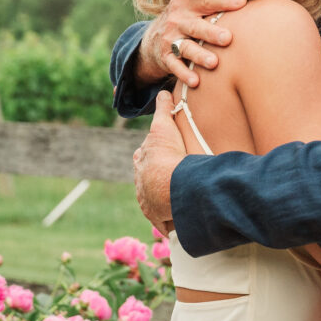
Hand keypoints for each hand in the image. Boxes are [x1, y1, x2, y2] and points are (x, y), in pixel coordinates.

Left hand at [133, 91, 187, 234]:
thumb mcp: (163, 127)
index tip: (162, 154)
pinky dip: (172, 227)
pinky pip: (166, 226)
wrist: (171, 186)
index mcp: (141, 165)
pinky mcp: (161, 222)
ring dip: (164, 204)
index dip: (152, 154)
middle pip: (147, 182)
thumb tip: (162, 92)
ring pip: (156, 204)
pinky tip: (179, 229)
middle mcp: (141, 188)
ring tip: (177, 204)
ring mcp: (150, 206)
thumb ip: (163, 110)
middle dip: (156, 181)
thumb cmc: (166, 156)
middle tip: (171, 178)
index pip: (143, 157)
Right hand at [136, 0, 247, 88]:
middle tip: (227, 38)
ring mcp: (170, 39)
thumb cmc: (188, 20)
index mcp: (188, 4)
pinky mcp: (166, 57)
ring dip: (200, 55)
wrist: (154, 37)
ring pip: (186, 47)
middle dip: (211, 33)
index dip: (224, 1)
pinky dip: (184, 74)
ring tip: (214, 63)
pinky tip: (196, 81)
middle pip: (196, 26)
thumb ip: (216, 4)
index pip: (207, 1)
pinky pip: (175, 66)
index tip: (242, 2)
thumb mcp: (195, 8)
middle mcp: (178, 20)